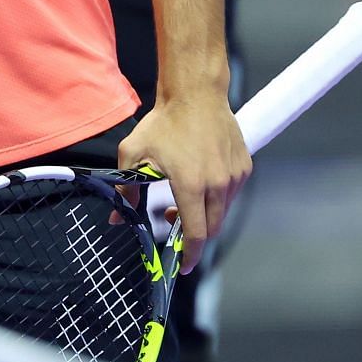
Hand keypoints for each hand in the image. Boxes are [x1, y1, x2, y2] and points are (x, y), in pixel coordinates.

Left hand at [117, 92, 249, 273]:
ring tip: (183, 196)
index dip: (189, 255)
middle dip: (193, 234)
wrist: (196, 94)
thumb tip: (117, 217)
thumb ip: (127, 188)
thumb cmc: (163, 122)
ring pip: (223, 211)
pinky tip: (200, 180)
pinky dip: (217, 197)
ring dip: (205, 214)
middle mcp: (218, 184)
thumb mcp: (134, 153)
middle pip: (211, 228)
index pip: (195, 234)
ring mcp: (235, 176)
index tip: (182, 267)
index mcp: (191, 185)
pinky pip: (232, 194)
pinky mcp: (244, 167)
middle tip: (171, 220)